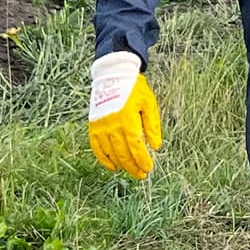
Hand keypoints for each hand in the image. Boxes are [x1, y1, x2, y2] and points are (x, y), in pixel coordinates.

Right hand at [87, 51, 161, 179]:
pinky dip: (104, 159)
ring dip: (121, 165)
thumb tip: (156, 146)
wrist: (113, 75)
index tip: (148, 168)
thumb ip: (152, 126)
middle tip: (142, 174)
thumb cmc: (134, 89)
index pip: (136, 146)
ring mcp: (101, 126)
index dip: (142, 160)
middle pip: (123, 153)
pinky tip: (113, 166)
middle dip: (133, 167)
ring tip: (130, 171)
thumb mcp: (149, 103)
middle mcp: (112, 125)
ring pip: (111, 153)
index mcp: (128, 119)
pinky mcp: (94, 126)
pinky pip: (97, 148)